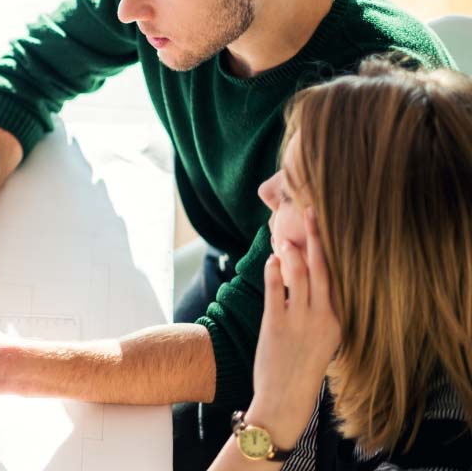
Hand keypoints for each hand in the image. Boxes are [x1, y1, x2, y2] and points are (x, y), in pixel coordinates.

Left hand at [247, 209, 340, 449]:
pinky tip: (272, 258)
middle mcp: (323, 317)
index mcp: (338, 320)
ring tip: (285, 235)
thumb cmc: (301, 368)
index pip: (338, 277)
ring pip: (300, 274)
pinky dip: (274, 270)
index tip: (330, 226)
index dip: (333, 250)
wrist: (286, 399)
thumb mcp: (322, 340)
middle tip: (310, 210)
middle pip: (322, 268)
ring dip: (292, 250)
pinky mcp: (276, 324)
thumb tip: (307, 282)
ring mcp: (300, 320)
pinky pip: (276, 290)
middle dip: (316, 237)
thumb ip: (319, 313)